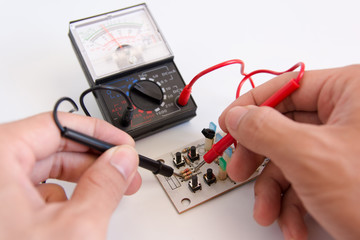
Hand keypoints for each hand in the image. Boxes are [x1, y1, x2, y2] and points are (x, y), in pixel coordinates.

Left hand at [0, 112, 141, 238]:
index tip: (120, 143)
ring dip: (80, 181)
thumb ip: (104, 186)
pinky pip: (32, 193)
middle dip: (93, 160)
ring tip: (107, 193)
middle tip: (122, 169)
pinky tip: (77, 213)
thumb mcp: (74, 228)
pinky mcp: (1, 212)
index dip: (97, 132)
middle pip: (50, 148)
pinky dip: (60, 199)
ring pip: (43, 172)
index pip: (56, 126)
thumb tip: (121, 160)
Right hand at [219, 65, 359, 239]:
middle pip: (284, 126)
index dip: (250, 106)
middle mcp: (350, 115)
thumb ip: (264, 129)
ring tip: (269, 213)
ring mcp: (347, 146)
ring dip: (273, 190)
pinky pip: (306, 179)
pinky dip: (293, 204)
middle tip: (240, 170)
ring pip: (291, 158)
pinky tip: (294, 224)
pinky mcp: (344, 173)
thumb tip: (237, 116)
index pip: (286, 86)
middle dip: (259, 157)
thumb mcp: (310, 156)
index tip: (228, 123)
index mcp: (352, 91)